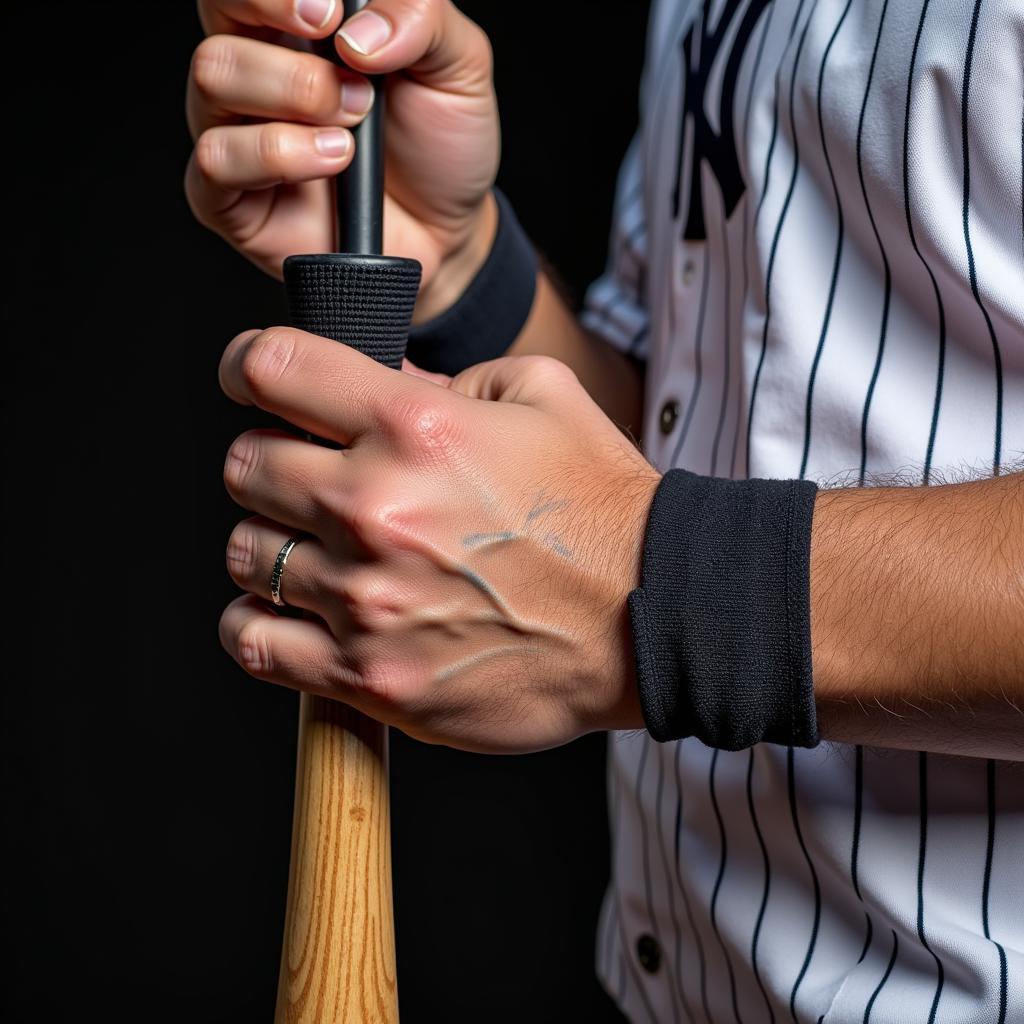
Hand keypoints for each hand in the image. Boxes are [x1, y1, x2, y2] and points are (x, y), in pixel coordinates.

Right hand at [185, 0, 499, 319]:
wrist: (447, 232)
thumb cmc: (440, 146)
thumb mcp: (459, 64)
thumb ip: (420, 16)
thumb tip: (358, 30)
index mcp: (296, 26)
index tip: (331, 13)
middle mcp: (256, 71)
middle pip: (219, 19)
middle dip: (295, 53)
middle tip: (359, 91)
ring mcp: (236, 131)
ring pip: (212, 77)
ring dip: (294, 100)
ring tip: (352, 136)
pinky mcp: (228, 197)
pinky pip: (216, 158)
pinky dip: (277, 156)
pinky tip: (330, 163)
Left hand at [217, 327, 658, 752]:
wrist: (652, 619)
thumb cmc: (601, 512)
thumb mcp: (544, 397)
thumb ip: (451, 378)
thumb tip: (379, 385)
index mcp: (415, 427)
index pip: (269, 368)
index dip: (248, 365)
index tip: (252, 379)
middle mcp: (376, 507)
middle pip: (243, 465)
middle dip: (269, 460)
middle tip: (307, 476)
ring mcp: (367, 600)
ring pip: (243, 553)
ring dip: (271, 544)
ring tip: (318, 551)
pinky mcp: (370, 678)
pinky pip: (252, 642)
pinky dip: (260, 624)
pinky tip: (299, 614)